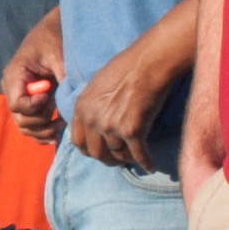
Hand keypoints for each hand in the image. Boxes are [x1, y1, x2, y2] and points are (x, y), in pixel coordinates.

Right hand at [1, 27, 65, 144]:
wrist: (52, 32)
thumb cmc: (54, 40)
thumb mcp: (59, 56)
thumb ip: (62, 78)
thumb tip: (72, 102)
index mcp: (14, 76)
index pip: (17, 104)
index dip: (34, 107)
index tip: (49, 98)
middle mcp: (12, 88)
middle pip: (20, 119)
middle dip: (41, 122)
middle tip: (59, 116)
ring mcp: (19, 96)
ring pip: (24, 126)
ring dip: (42, 131)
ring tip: (61, 125)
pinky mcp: (28, 101)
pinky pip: (29, 124)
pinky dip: (41, 133)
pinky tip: (56, 134)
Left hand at [71, 30, 183, 168]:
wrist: (147, 64)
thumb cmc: (126, 68)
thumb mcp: (96, 85)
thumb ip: (91, 106)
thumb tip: (93, 122)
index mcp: (81, 108)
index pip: (78, 142)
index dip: (89, 150)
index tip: (99, 152)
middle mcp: (93, 120)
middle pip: (96, 153)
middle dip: (107, 159)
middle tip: (117, 160)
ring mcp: (111, 127)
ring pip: (118, 155)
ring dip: (127, 159)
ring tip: (134, 158)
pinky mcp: (132, 131)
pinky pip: (139, 155)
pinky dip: (146, 162)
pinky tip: (150, 166)